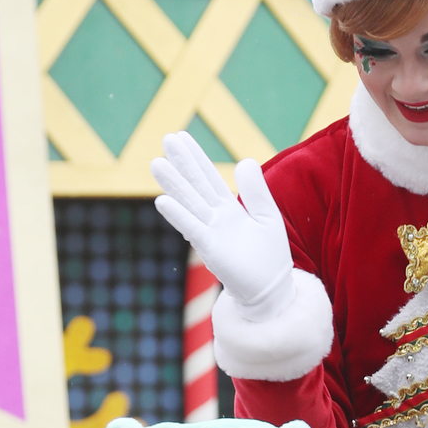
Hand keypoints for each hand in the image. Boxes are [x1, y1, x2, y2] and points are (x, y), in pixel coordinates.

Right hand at [152, 134, 292, 317]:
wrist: (271, 290)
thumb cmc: (269, 257)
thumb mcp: (267, 216)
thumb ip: (256, 191)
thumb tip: (244, 160)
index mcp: (228, 208)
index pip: (209, 177)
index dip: (195, 157)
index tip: (180, 137)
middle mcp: (215, 218)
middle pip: (195, 185)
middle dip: (182, 163)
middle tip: (166, 138)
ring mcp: (211, 233)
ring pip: (189, 203)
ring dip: (173, 185)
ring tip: (156, 164)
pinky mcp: (211, 249)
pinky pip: (193, 229)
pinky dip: (179, 215)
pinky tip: (162, 201)